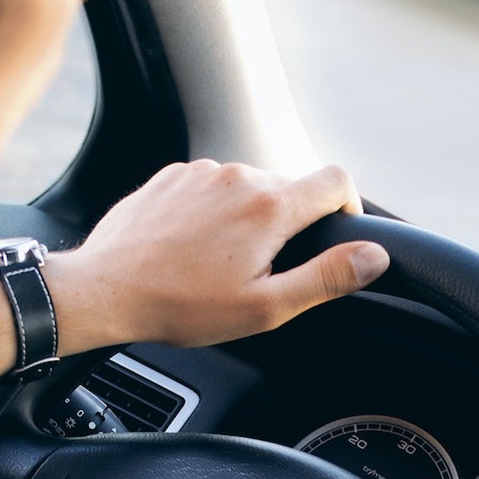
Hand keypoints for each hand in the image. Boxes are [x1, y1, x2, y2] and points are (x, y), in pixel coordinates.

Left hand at [48, 161, 389, 352]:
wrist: (105, 289)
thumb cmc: (181, 305)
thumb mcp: (265, 307)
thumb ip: (326, 278)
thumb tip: (374, 257)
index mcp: (270, 206)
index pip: (337, 181)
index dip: (348, 207)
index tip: (336, 234)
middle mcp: (239, 176)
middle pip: (290, 187)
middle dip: (289, 224)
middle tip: (263, 271)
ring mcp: (202, 171)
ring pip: (248, 187)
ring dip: (248, 218)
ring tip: (220, 264)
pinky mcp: (172, 176)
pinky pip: (210, 187)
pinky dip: (213, 212)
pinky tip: (192, 248)